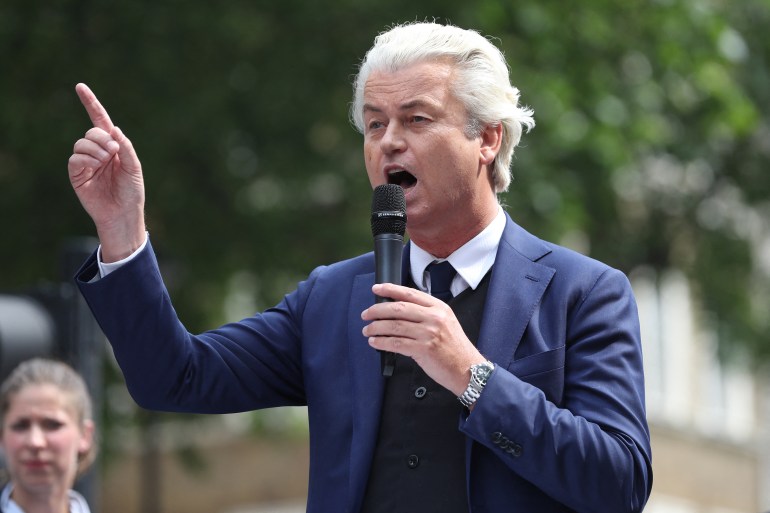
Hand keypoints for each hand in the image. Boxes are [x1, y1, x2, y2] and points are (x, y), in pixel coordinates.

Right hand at [67, 83, 145, 261]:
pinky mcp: (77, 175)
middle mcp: (98, 152)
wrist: (123, 213)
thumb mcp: (134, 167)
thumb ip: (126, 147)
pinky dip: (86, 159)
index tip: (80, 87)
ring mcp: (87, 163)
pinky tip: (95, 167)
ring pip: (81, 144)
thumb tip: (114, 130)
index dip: (91, 104)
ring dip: (95, 150)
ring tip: (106, 162)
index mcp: (113, 146)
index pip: (100, 121)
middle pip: (92, 133)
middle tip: (113, 152)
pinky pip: (75, 158)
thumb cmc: (132, 191)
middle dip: (102, 139)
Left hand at [362, 283, 484, 395]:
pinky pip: (396, 343)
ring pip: (394, 326)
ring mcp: (429, 333)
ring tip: (368, 330)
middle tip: (366, 314)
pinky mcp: (423, 350)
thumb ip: (425, 314)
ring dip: (376, 328)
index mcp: (439, 308)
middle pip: (398, 308)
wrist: (468, 369)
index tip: (377, 288)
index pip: (410, 293)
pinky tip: (375, 342)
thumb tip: (397, 311)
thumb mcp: (445, 323)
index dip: (390, 289)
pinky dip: (382, 342)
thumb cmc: (455, 349)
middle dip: (377, 310)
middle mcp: (434, 318)